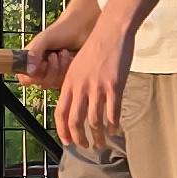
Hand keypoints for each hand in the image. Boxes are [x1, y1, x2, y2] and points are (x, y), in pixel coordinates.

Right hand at [19, 34, 75, 87]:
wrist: (81, 28)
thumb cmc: (60, 31)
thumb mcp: (44, 39)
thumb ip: (34, 53)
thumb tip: (30, 71)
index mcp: (30, 60)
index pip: (24, 79)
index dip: (32, 76)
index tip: (41, 64)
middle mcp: (40, 68)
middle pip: (41, 83)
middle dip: (51, 69)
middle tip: (54, 54)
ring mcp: (53, 72)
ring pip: (54, 83)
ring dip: (60, 67)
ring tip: (63, 52)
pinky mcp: (65, 74)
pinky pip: (65, 81)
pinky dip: (68, 68)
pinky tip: (70, 56)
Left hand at [54, 5, 135, 152]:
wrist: (111, 31)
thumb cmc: (96, 48)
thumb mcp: (78, 66)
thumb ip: (75, 85)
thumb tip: (76, 105)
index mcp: (69, 83)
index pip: (60, 113)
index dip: (63, 131)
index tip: (68, 141)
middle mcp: (81, 87)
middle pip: (76, 121)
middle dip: (80, 139)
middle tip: (87, 146)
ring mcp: (97, 87)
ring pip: (95, 121)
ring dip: (98, 136)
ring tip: (103, 143)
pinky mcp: (114, 85)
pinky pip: (113, 112)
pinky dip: (113, 125)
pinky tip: (116, 129)